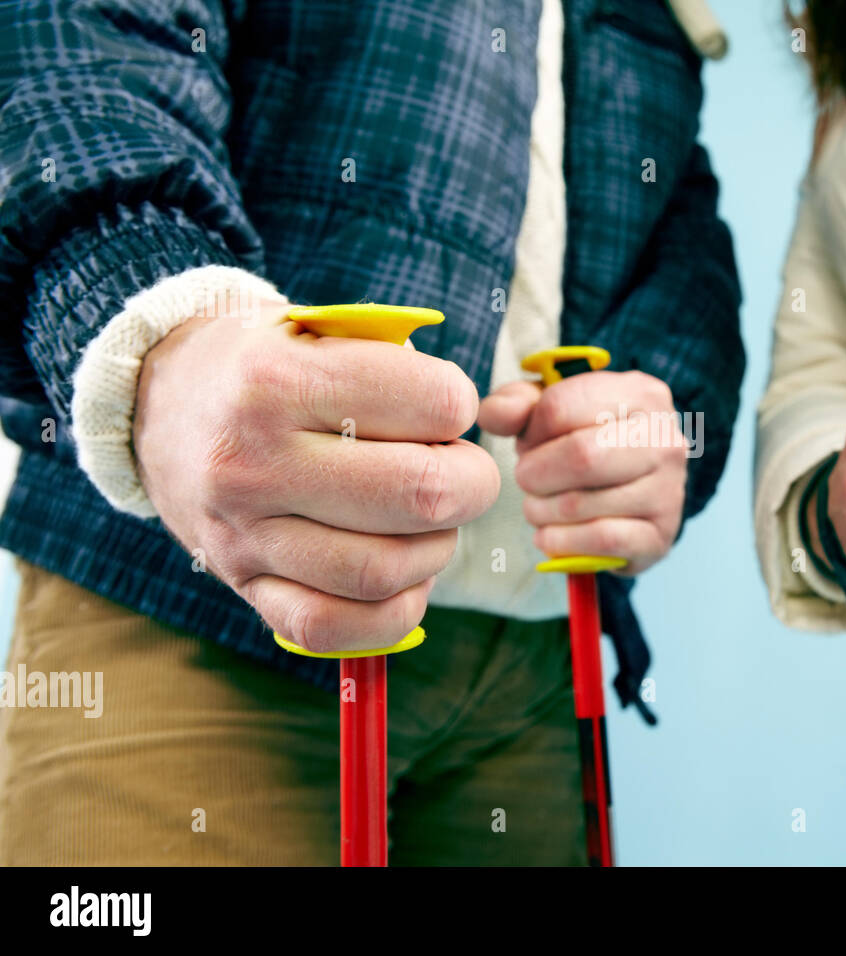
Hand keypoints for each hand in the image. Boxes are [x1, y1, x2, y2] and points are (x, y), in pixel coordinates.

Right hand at [133, 299, 498, 652]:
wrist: (158, 402)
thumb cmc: (266, 364)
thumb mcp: (316, 328)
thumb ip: (393, 361)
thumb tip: (469, 422)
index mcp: (278, 380)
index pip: (432, 401)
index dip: (461, 405)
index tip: (446, 408)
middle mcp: (254, 460)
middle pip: (422, 493)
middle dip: (473, 485)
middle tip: (462, 474)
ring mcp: (244, 532)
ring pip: (386, 569)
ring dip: (437, 550)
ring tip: (428, 523)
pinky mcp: (244, 585)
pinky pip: (335, 628)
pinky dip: (394, 612)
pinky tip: (403, 578)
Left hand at [478, 370, 687, 575]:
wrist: (633, 496)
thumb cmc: (588, 442)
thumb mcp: (552, 411)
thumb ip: (517, 405)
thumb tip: (496, 414)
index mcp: (642, 394)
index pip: (562, 406)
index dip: (530, 431)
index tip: (529, 444)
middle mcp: (666, 439)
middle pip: (580, 456)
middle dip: (535, 474)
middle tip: (526, 480)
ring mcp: (669, 490)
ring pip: (583, 504)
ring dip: (541, 511)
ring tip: (536, 507)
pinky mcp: (660, 535)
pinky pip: (598, 541)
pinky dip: (560, 541)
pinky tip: (548, 535)